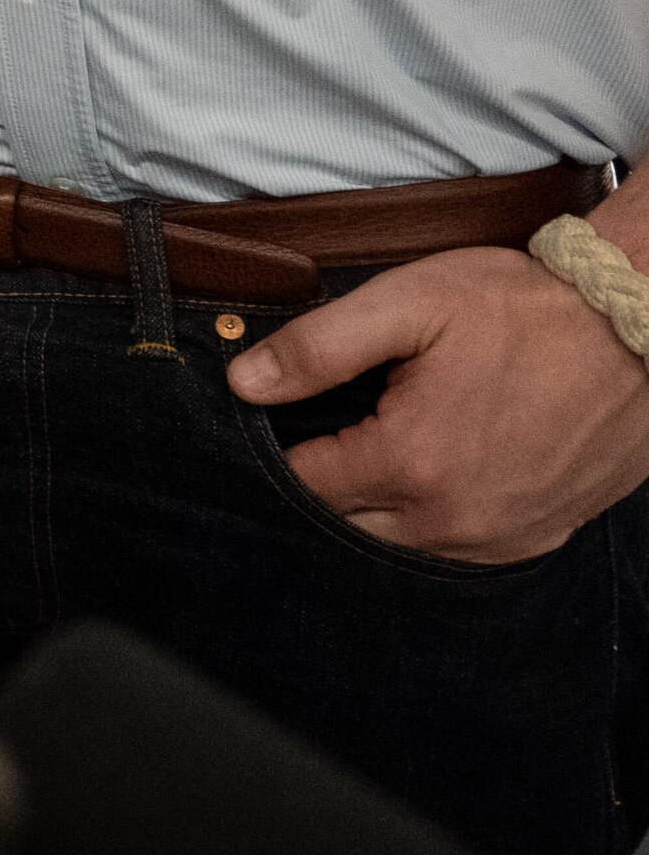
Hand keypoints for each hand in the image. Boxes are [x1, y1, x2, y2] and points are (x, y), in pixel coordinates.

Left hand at [233, 240, 648, 562]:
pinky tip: (431, 474)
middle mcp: (454, 520)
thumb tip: (244, 383)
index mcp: (411, 462)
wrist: (638, 328)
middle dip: (325, 482)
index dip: (278, 448)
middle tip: (328, 429)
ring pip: (400, 545)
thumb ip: (316, 347)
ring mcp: (502, 537)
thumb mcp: (408, 304)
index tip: (278, 417)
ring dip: (377, 508)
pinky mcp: (539, 537)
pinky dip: (432, 521)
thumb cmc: (525, 310)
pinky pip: (459, 551)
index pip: (303, 483)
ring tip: (378, 448)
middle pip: (346, 524)